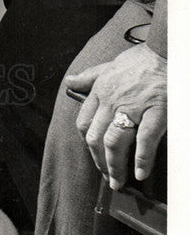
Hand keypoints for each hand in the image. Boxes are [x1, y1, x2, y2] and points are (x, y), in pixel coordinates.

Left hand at [65, 43, 166, 190]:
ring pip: (115, 142)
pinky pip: (144, 140)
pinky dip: (141, 159)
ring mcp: (133, 108)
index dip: (88, 144)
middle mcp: (112, 101)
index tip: (94, 154)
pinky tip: (140, 172)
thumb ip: (88, 77)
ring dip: (115, 166)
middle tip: (107, 176)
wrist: (164, 54)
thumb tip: (70, 81)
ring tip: (119, 180)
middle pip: (96, 138)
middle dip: (99, 161)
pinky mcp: (155, 112)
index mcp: (100, 91)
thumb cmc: (138, 61)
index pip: (84, 123)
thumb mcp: (107, 66)